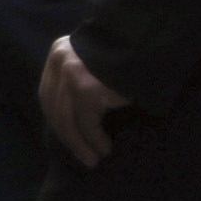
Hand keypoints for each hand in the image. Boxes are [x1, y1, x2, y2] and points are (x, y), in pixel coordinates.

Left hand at [40, 36, 130, 167]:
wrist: (152, 42)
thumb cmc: (128, 55)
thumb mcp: (93, 61)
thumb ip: (77, 78)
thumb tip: (70, 120)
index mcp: (58, 52)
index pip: (48, 94)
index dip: (57, 120)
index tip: (68, 139)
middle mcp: (60, 61)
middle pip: (55, 108)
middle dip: (68, 137)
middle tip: (83, 157)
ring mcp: (72, 74)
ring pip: (69, 120)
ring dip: (81, 145)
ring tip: (94, 159)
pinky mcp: (86, 90)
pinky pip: (88, 124)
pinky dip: (95, 140)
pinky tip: (104, 149)